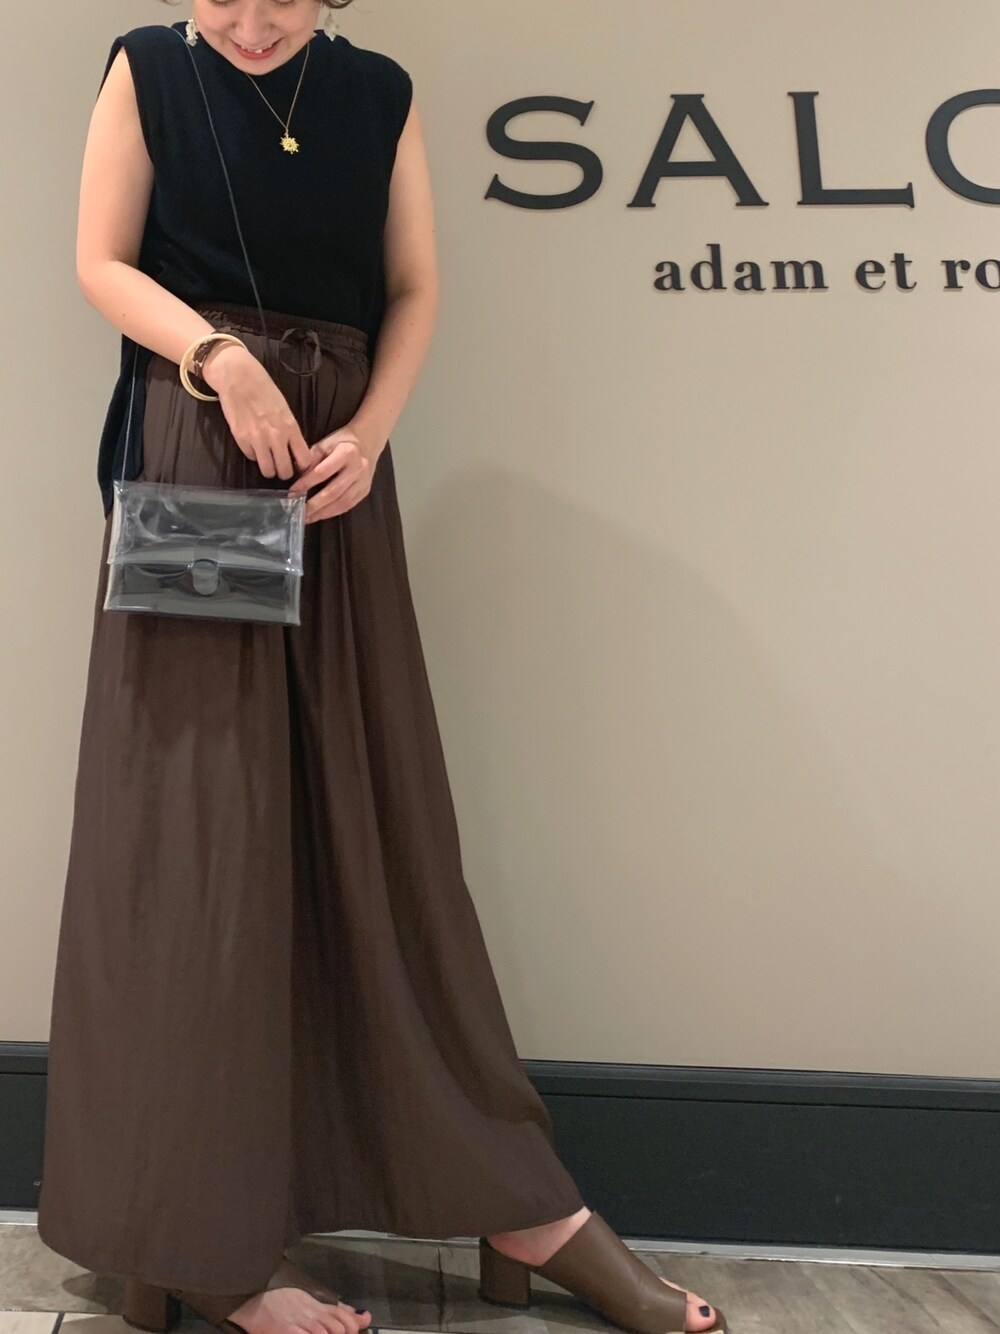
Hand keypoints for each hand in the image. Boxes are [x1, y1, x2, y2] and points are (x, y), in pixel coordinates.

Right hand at [202, 341, 312, 480]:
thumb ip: (291, 432)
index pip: (304, 460)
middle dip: (285, 472)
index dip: (303, 466)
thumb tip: (295, 451)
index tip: (299, 465)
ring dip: (269, 468)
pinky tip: (254, 446)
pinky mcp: (241, 440)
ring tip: (268, 461)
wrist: (239, 378)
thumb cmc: (264, 390)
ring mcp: (257, 440)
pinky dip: (254, 456)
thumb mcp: (285, 410)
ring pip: (268, 471)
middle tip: (282, 465)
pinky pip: (252, 458)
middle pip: (285, 472)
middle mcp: (276, 437)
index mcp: (291, 428)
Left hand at [288, 423, 383, 522]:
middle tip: (298, 510)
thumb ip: (311, 460)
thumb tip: (297, 479)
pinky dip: (333, 512)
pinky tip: (321, 515)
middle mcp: (358, 468)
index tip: (292, 492)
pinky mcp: (365, 490)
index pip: (323, 472)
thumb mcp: (324, 444)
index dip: (306, 483)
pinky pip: (348, 505)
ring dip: (323, 512)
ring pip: (342, 502)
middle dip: (314, 504)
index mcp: (346, 453)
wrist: (367, 442)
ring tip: (308, 517)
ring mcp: (363, 481)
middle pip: (333, 492)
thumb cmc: (341, 442)